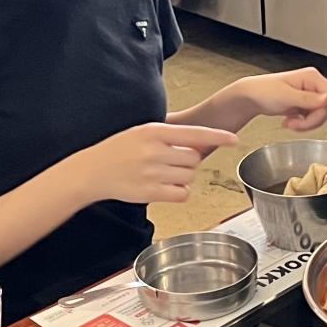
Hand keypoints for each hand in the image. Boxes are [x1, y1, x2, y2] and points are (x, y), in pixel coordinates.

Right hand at [75, 122, 235, 203]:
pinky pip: (181, 194)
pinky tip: (165, 187)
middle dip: (188, 162)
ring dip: (183, 177)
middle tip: (170, 162)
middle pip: (194, 159)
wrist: (91, 171)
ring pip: (189, 177)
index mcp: (154, 132)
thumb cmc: (118, 150)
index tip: (235, 139)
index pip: (194, 134)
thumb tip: (200, 141)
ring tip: (162, 174)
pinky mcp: (150, 192)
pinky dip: (179, 192)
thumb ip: (170, 135)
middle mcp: (155, 151)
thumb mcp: (142, 132)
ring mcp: (152, 173)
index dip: (217, 136)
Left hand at [232, 67, 326, 130]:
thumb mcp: (285, 96)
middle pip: (326, 109)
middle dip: (311, 121)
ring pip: (320, 116)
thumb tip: (326, 99)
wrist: (252, 97)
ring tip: (290, 123)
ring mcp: (310, 95)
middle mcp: (313, 85)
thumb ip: (307, 99)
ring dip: (305, 124)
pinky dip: (302, 124)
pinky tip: (290, 121)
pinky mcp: (305, 104)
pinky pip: (312, 119)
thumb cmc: (263, 91)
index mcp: (311, 77)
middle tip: (295, 124)